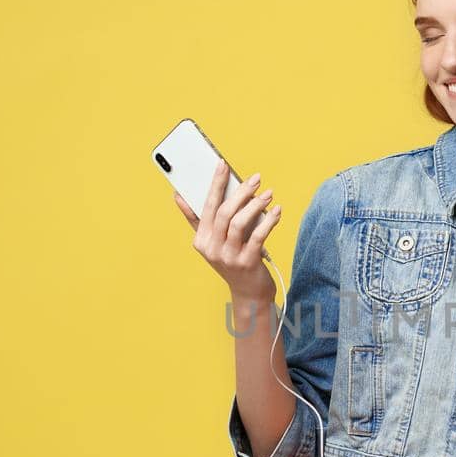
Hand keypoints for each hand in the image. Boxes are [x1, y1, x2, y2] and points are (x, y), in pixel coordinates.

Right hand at [175, 160, 280, 299]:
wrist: (249, 293)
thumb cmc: (233, 260)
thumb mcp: (212, 242)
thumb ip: (197, 220)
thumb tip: (178, 195)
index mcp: (200, 240)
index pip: (205, 206)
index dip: (215, 184)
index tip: (223, 164)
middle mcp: (211, 249)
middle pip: (223, 213)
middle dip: (240, 192)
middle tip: (255, 178)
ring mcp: (228, 257)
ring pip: (239, 223)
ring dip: (255, 204)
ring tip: (268, 194)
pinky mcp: (247, 263)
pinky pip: (258, 236)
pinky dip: (269, 221)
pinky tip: (277, 211)